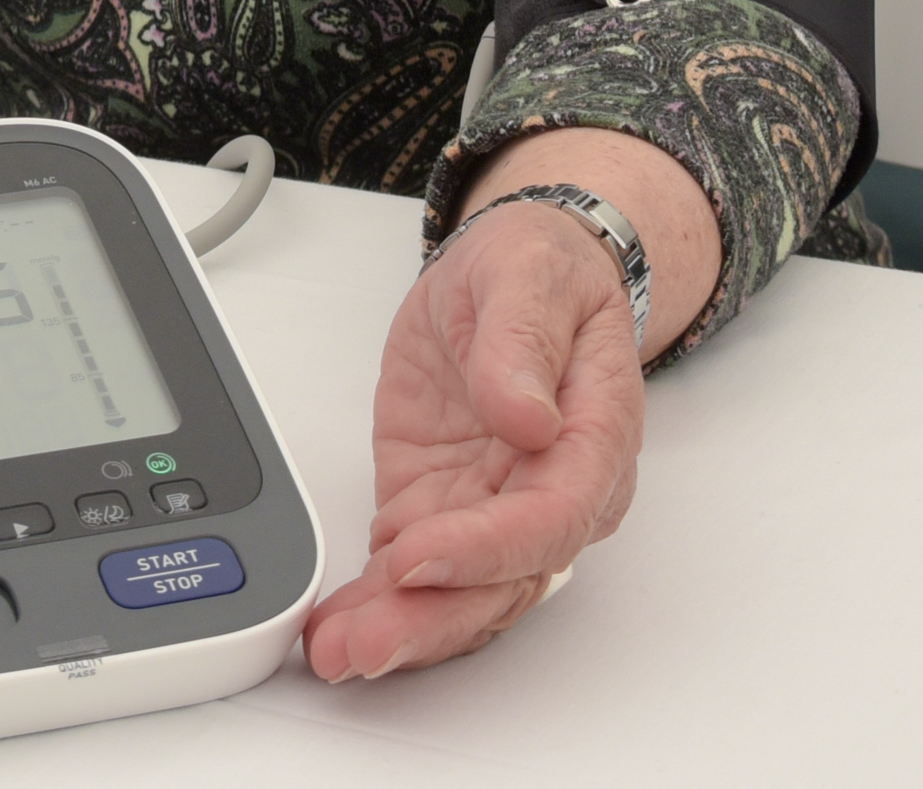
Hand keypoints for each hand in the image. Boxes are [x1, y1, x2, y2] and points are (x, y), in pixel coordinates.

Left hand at [300, 197, 643, 681]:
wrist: (514, 277)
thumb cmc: (540, 271)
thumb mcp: (527, 276)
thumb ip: (523, 343)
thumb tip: (528, 416)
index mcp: (592, 440)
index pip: (550, 520)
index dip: (484, 550)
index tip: (416, 556)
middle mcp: (550, 493)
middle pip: (502, 583)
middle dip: (432, 620)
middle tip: (364, 645)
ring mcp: (492, 510)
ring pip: (458, 596)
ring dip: (399, 631)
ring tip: (335, 652)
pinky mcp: (438, 511)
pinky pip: (412, 576)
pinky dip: (372, 607)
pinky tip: (330, 631)